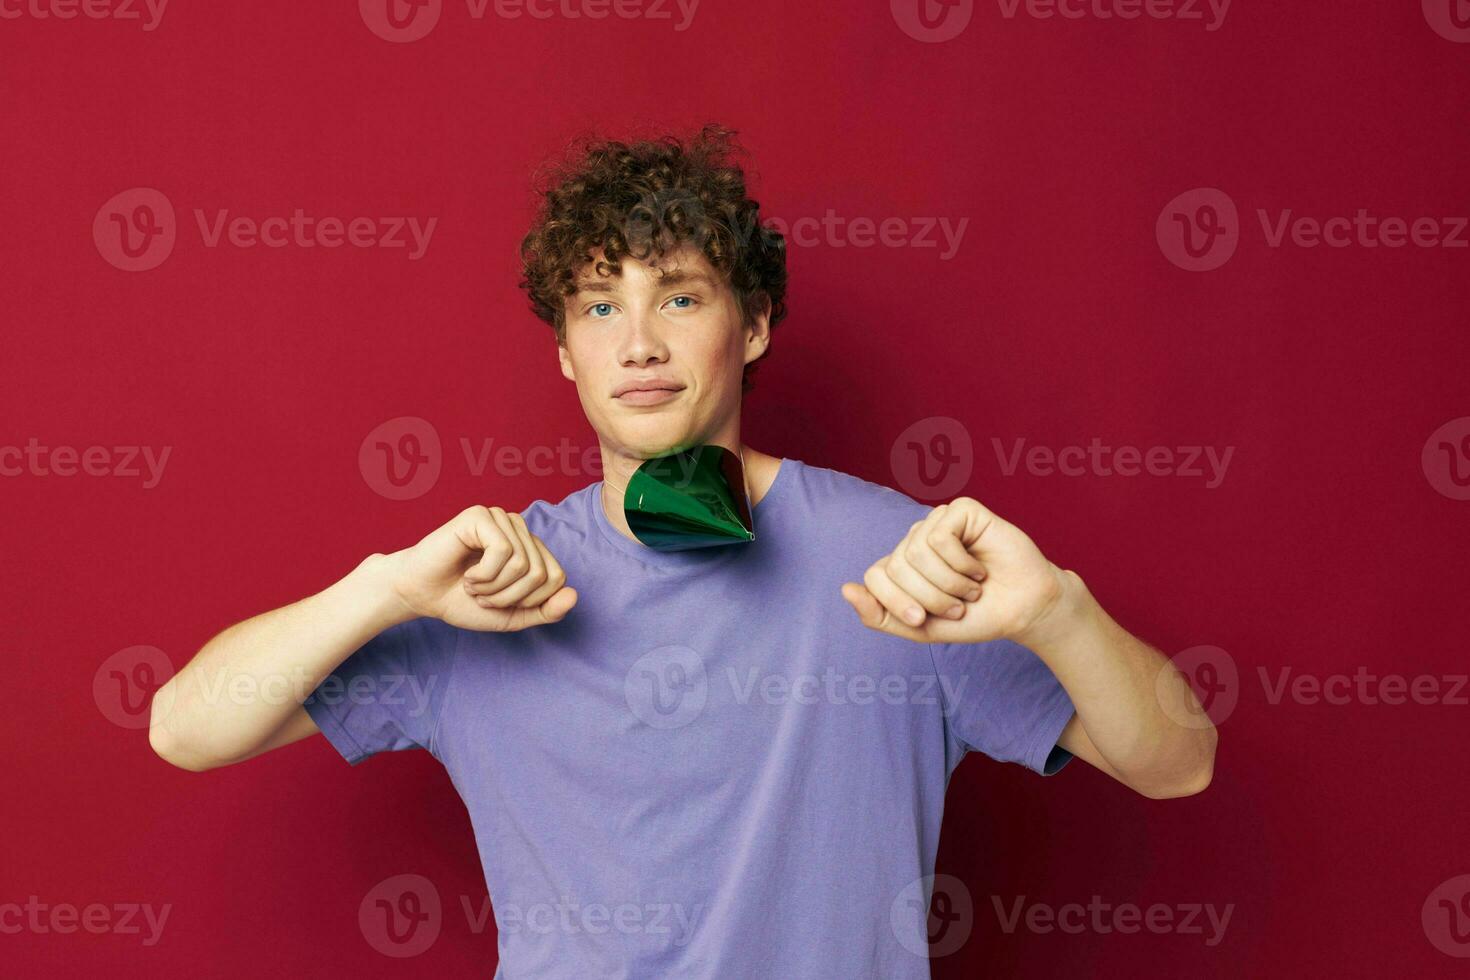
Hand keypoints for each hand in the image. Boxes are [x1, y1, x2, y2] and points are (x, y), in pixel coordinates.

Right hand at [386, 505, 577, 631]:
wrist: (421, 596)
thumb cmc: (463, 602)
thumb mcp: (513, 616)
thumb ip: (546, 611)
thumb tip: (575, 596)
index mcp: (531, 548)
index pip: (557, 578)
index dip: (529, 601)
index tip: (499, 601)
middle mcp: (520, 529)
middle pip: (540, 574)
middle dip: (509, 597)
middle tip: (482, 595)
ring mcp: (500, 519)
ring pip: (522, 564)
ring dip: (493, 588)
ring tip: (473, 584)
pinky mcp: (480, 516)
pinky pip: (502, 552)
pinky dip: (483, 575)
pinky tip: (467, 573)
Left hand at [840, 497, 1069, 645]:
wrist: (1022, 611)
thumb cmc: (975, 617)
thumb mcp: (919, 628)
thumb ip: (879, 615)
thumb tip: (844, 589)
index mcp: (902, 565)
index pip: (875, 577)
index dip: (896, 603)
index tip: (923, 619)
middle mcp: (916, 539)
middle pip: (897, 566)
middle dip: (930, 597)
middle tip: (958, 605)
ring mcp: (937, 522)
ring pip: (917, 552)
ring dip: (949, 583)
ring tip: (970, 589)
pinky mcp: (961, 510)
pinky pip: (940, 536)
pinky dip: (960, 563)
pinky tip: (977, 568)